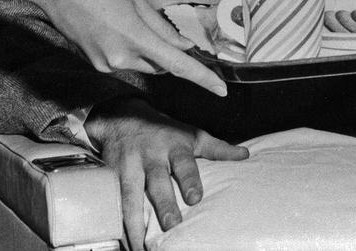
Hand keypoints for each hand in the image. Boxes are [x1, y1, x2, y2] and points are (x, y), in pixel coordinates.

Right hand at [38, 0, 226, 96]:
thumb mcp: (138, 2)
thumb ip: (163, 28)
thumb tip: (185, 47)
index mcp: (135, 39)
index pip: (178, 65)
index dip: (203, 78)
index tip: (221, 89)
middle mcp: (120, 58)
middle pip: (160, 66)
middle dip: (168, 54)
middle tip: (167, 31)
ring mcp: (106, 64)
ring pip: (143, 65)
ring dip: (148, 51)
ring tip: (132, 22)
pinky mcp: (97, 65)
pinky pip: (125, 63)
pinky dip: (130, 51)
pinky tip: (118, 29)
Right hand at [90, 97, 248, 250]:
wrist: (121, 116)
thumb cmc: (165, 131)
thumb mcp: (191, 135)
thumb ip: (217, 149)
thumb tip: (245, 155)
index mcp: (174, 146)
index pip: (184, 163)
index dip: (189, 179)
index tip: (195, 198)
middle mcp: (151, 156)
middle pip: (157, 181)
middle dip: (163, 204)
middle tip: (172, 225)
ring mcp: (128, 166)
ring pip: (130, 195)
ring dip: (135, 222)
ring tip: (140, 247)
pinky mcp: (110, 176)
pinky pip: (113, 202)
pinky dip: (116, 223)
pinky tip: (121, 242)